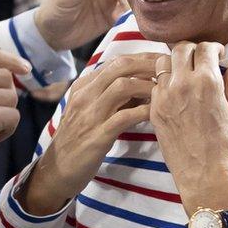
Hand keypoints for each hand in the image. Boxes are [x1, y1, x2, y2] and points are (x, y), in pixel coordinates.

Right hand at [17, 53, 159, 214]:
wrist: (57, 169)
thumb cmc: (78, 139)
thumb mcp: (89, 110)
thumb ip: (109, 95)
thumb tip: (142, 82)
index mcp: (83, 86)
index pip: (116, 61)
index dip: (143, 58)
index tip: (163, 61)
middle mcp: (85, 95)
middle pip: (120, 67)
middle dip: (149, 64)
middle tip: (170, 70)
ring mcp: (90, 114)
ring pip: (122, 86)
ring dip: (148, 86)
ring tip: (166, 92)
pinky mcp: (97, 135)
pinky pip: (124, 116)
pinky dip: (144, 111)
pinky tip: (157, 114)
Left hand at [151, 43, 227, 213]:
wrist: (205, 178)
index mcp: (206, 82)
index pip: (204, 48)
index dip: (214, 48)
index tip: (219, 55)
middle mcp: (181, 85)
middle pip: (179, 49)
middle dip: (192, 50)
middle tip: (201, 60)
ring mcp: (163, 97)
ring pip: (162, 64)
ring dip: (175, 63)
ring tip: (186, 74)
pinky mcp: (154, 111)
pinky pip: (155, 85)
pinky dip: (165, 82)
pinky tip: (176, 92)